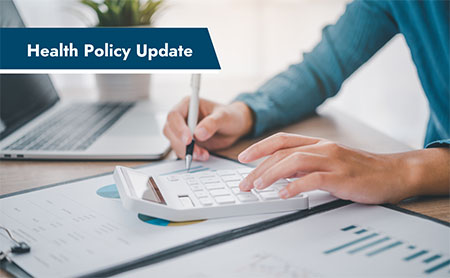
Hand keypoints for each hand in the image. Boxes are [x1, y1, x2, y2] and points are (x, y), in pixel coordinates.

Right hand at [163, 97, 253, 159]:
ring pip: (174, 142)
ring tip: (204, 154)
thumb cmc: (230, 116)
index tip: (189, 140)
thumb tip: (198, 133)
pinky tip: (202, 155)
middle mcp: (183, 117)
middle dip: (181, 143)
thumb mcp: (224, 117)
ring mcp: (183, 130)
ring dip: (186, 152)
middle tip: (196, 151)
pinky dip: (190, 156)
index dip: (178, 128)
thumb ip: (212, 123)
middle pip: (170, 130)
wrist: (235, 126)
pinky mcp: (187, 142)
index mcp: (188, 105)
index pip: (174, 115)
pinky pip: (182, 150)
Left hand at [238, 132, 449, 203]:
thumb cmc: (360, 169)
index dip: (259, 147)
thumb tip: (279, 173)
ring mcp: (332, 160)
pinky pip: (313, 179)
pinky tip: (283, 194)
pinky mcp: (342, 177)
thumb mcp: (328, 162)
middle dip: (258, 168)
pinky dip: (295, 186)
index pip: (281, 140)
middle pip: (282, 153)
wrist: (394, 173)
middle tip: (245, 183)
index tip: (243, 158)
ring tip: (257, 187)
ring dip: (271, 174)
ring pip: (294, 162)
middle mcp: (322, 148)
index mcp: (318, 143)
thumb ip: (305, 165)